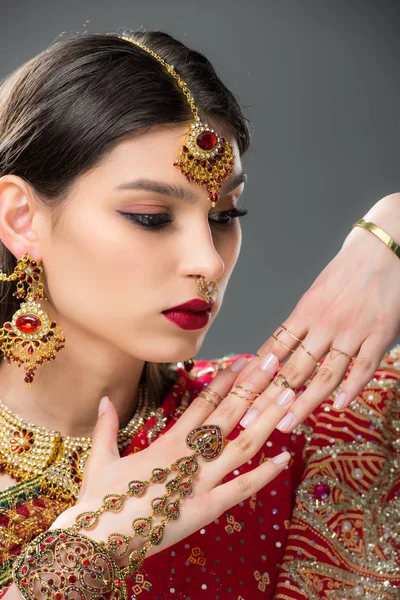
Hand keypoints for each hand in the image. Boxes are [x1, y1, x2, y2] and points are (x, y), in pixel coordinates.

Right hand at [49, 353, 291, 571]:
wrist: (96, 542)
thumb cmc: (97, 501)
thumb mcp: (100, 458)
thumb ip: (106, 426)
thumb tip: (103, 399)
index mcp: (166, 443)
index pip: (202, 404)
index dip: (225, 381)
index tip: (242, 361)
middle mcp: (188, 457)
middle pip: (228, 415)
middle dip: (253, 387)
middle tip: (274, 362)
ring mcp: (200, 483)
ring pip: (241, 446)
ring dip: (266, 420)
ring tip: (288, 397)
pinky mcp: (206, 511)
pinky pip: (241, 491)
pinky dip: (264, 475)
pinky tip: (286, 459)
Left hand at [235, 193, 399, 432]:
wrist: (381, 249)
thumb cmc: (345, 272)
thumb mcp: (315, 295)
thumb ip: (299, 325)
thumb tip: (275, 353)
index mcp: (305, 312)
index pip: (274, 350)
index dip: (255, 375)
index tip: (238, 396)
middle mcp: (325, 324)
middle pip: (293, 368)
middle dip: (269, 398)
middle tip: (250, 421)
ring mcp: (353, 331)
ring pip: (325, 374)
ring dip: (303, 402)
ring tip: (286, 423)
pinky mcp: (380, 335)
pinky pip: (363, 367)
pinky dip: (350, 389)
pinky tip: (338, 407)